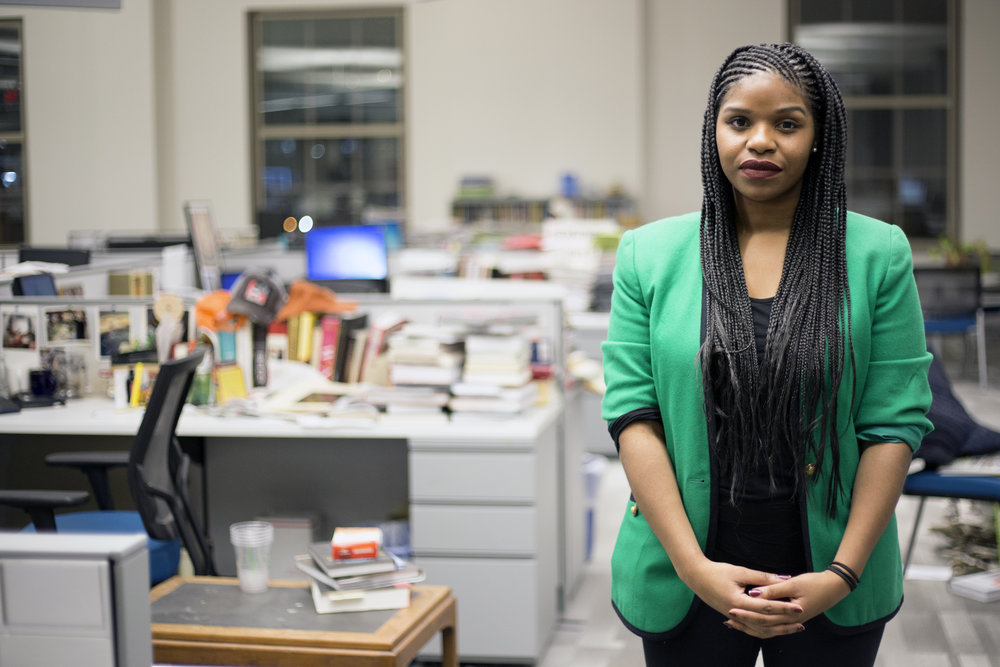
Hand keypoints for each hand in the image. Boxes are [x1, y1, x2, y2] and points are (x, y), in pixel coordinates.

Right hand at [683, 559, 805, 637]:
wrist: (696, 577)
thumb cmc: (717, 572)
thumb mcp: (740, 572)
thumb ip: (762, 577)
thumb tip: (784, 578)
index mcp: (738, 602)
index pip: (767, 607)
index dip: (784, 607)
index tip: (799, 607)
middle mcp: (736, 613)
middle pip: (765, 623)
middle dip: (784, 622)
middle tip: (801, 621)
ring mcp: (733, 617)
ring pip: (758, 629)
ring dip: (776, 629)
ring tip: (792, 628)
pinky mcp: (732, 616)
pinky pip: (751, 628)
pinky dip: (764, 629)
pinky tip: (774, 628)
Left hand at [725, 570, 850, 635]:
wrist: (834, 588)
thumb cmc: (815, 583)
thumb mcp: (793, 584)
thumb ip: (773, 589)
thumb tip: (754, 593)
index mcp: (791, 614)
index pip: (764, 617)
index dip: (747, 613)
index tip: (731, 608)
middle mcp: (790, 622)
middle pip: (763, 626)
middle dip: (745, 621)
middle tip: (728, 616)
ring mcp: (791, 622)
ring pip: (767, 630)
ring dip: (750, 626)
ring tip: (733, 622)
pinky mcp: (791, 619)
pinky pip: (772, 626)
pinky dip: (760, 625)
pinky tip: (749, 620)